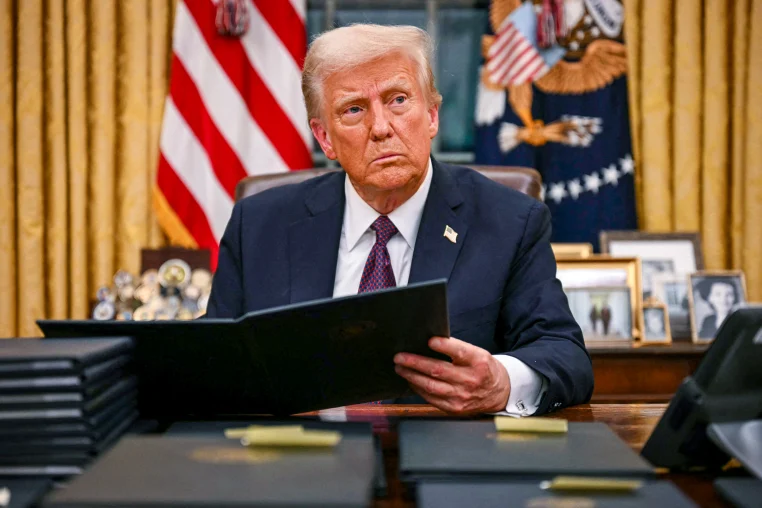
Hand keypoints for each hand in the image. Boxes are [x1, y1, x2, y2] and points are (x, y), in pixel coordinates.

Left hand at [393, 337, 510, 414]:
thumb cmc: (484, 369)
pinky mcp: (454, 408)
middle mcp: (470, 380)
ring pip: (431, 386)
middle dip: (415, 362)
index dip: (444, 346)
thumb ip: (457, 349)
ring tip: (400, 367)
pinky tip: (410, 380)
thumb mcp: (478, 354)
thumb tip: (429, 342)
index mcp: (478, 362)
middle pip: (438, 370)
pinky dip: (418, 388)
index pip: (460, 352)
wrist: (498, 393)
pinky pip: (431, 398)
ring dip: (411, 376)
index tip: (430, 341)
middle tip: (399, 356)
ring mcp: (461, 396)